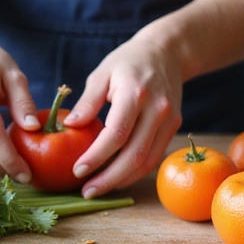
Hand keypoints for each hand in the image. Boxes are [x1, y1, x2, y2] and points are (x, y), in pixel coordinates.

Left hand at [64, 34, 184, 197]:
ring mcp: (169, 120)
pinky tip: (116, 178)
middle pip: (134, 154)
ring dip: (122, 180)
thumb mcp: (103, 73)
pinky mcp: (174, 127)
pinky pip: (154, 157)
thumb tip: (69, 127)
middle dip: (109, 178)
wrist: (168, 52)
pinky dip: (135, 171)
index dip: (97, 156)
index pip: (116, 133)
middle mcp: (157, 109)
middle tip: (86, 192)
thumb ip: (88, 101)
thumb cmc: (128, 61)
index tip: (77, 171)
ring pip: (147, 161)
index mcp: (136, 93)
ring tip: (98, 189)